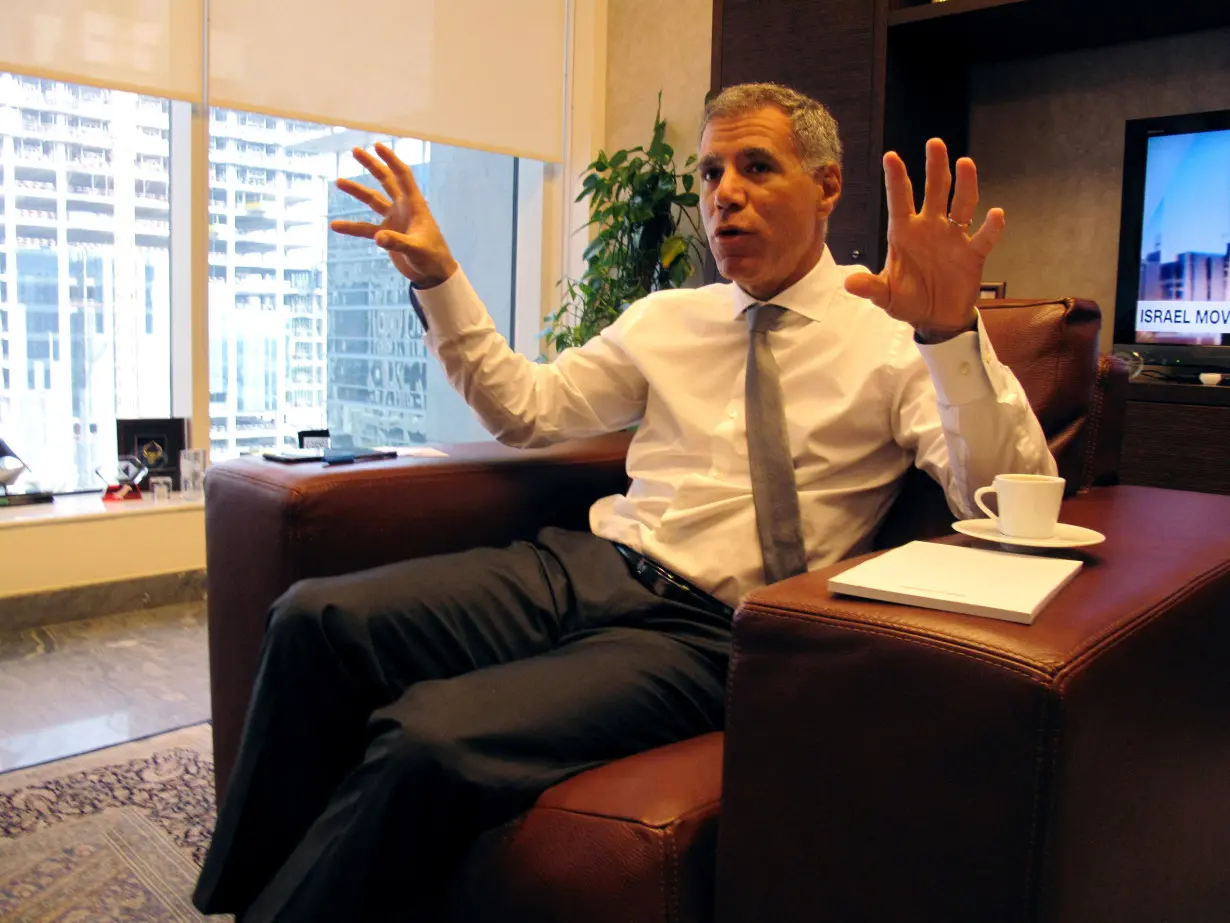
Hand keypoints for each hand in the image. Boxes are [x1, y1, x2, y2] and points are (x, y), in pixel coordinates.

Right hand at [329, 143, 457, 287]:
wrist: (433, 274)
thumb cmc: (432, 258)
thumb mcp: (416, 249)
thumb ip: (397, 242)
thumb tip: (377, 238)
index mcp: (415, 205)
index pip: (403, 176)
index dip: (391, 160)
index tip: (377, 146)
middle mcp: (403, 208)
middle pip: (386, 181)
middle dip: (372, 166)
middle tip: (355, 151)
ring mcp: (394, 220)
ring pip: (373, 200)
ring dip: (357, 191)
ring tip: (338, 181)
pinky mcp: (387, 234)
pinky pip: (365, 228)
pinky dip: (351, 227)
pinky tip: (335, 226)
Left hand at [844, 138, 1004, 340]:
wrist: (935, 319)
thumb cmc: (908, 300)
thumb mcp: (885, 296)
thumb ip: (871, 287)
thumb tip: (849, 284)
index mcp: (904, 233)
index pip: (899, 200)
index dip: (896, 179)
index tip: (891, 156)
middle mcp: (929, 228)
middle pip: (934, 191)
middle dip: (935, 168)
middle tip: (935, 143)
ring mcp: (953, 238)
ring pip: (961, 204)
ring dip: (965, 184)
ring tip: (965, 163)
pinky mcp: (973, 253)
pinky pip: (984, 237)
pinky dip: (991, 227)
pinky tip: (996, 214)